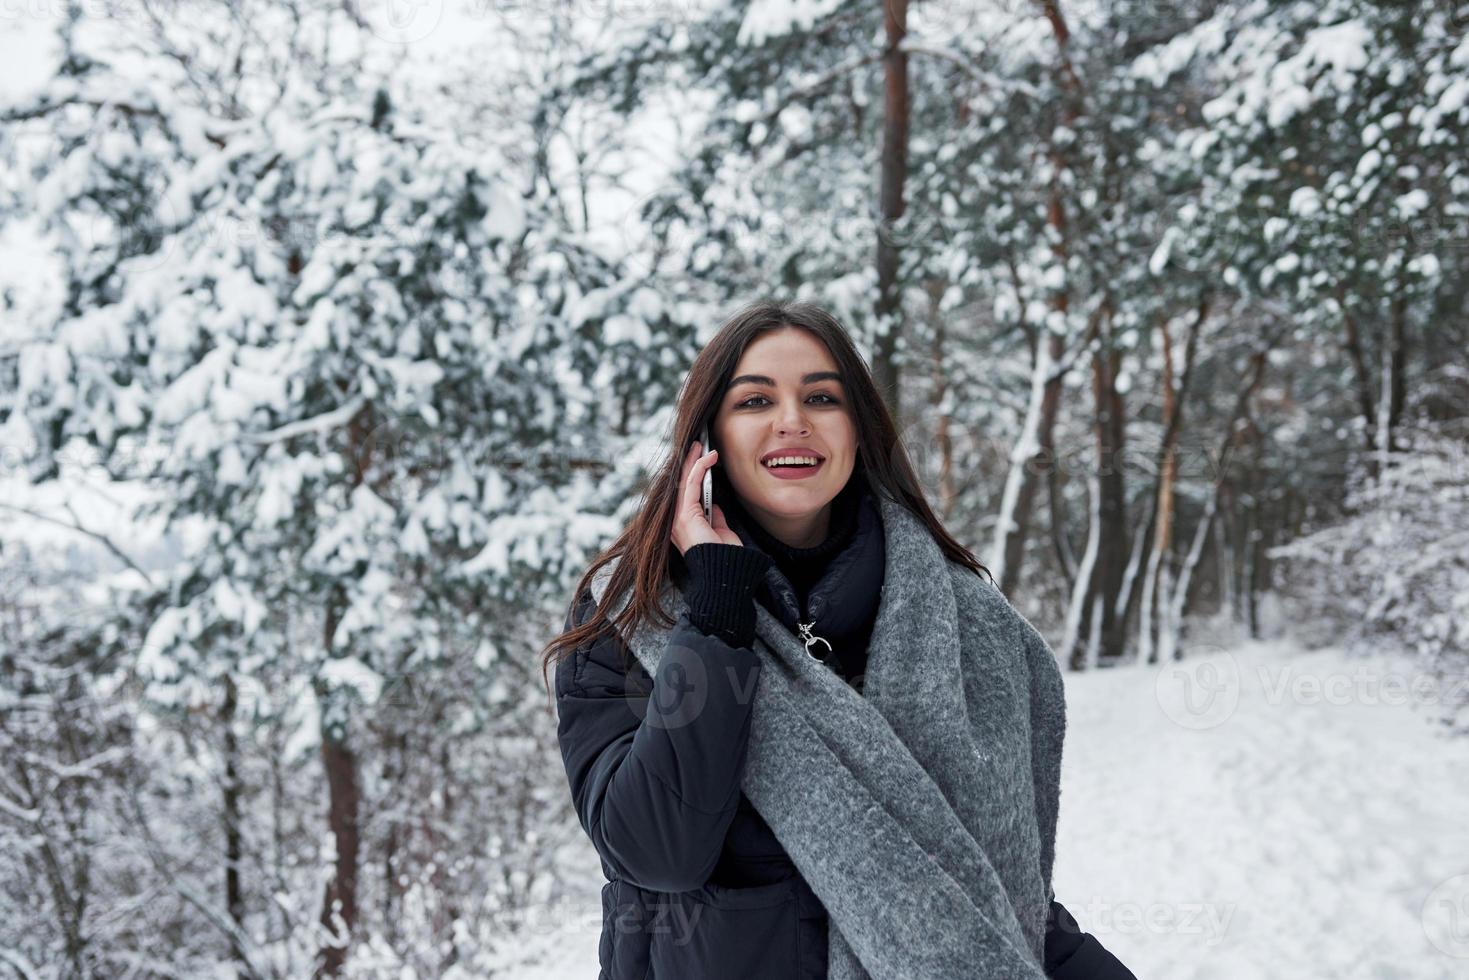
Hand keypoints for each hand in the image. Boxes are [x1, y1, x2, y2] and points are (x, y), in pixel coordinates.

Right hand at [671, 440, 742, 554]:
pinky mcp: (685, 514)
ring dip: (693, 460)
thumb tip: (714, 506)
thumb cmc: (725, 556)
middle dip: (688, 463)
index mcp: (683, 525)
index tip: (701, 460)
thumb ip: (714, 517)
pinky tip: (708, 457)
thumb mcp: (720, 531)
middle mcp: (676, 521)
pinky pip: (691, 484)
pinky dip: (700, 467)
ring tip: (701, 446)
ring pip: (683, 481)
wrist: (725, 572)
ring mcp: (678, 518)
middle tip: (697, 446)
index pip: (685, 493)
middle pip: (680, 484)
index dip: (692, 474)